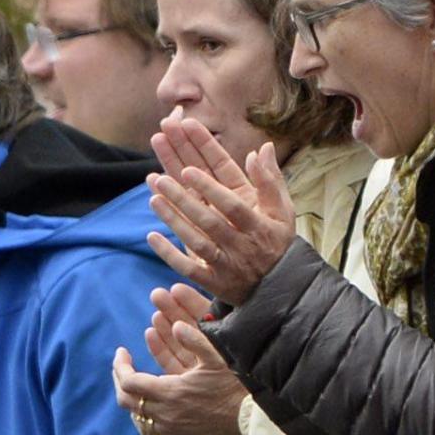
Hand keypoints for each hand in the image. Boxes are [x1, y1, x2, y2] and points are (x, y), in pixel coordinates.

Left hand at [149, 121, 295, 306]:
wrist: (281, 286)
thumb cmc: (277, 240)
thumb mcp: (282, 211)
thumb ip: (270, 181)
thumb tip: (260, 148)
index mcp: (258, 224)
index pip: (231, 204)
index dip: (209, 188)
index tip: (187, 170)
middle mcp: (240, 244)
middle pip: (208, 220)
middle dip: (184, 199)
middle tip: (161, 179)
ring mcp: (225, 264)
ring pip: (195, 241)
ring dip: (173, 220)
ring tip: (153, 198)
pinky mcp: (212, 281)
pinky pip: (187, 268)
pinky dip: (168, 253)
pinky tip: (151, 236)